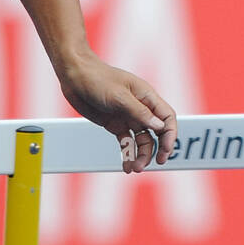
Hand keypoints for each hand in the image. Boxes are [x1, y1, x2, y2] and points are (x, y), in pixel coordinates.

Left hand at [59, 56, 178, 173]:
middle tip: (156, 163)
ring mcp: (128, 117)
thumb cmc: (98, 79)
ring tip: (135, 168)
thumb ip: (140, 112)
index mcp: (147, 98)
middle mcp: (141, 109)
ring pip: (142, 140)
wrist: (74, 76)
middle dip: (157, 149)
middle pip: (157, 132)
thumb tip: (160, 127)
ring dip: (141, 155)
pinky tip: (126, 165)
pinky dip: (127, 154)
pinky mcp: (115, 125)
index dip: (170, 134)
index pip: (167, 118)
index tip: (165, 150)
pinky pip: (126, 142)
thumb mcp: (119, 96)